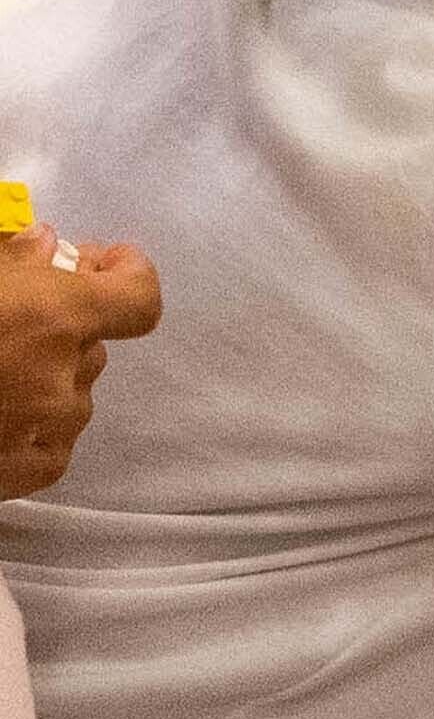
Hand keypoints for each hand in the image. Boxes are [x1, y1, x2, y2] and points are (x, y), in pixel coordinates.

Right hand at [0, 226, 158, 499]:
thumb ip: (8, 263)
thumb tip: (45, 245)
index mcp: (49, 318)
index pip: (136, 298)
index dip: (128, 275)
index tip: (106, 262)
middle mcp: (62, 376)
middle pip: (90, 342)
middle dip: (61, 326)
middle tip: (14, 316)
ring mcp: (51, 429)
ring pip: (72, 389)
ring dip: (44, 373)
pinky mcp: (32, 472)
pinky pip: (55, 435)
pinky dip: (34, 419)